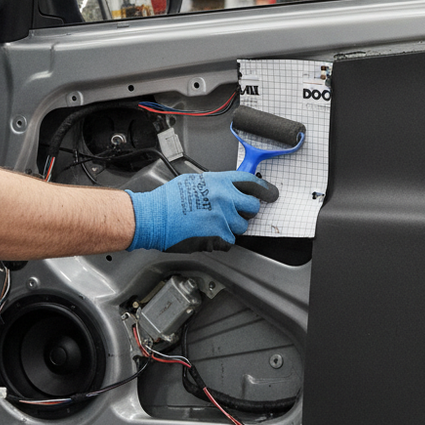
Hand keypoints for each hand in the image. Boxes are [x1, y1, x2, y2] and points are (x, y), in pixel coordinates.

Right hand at [126, 172, 275, 250]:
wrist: (153, 217)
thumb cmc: (167, 200)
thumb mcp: (194, 181)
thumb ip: (215, 184)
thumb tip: (228, 189)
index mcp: (219, 182)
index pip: (252, 183)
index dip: (265, 189)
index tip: (271, 194)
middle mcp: (224, 198)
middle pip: (253, 207)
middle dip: (246, 212)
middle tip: (234, 214)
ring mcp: (222, 218)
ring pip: (242, 227)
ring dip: (231, 228)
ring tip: (212, 225)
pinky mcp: (217, 236)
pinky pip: (230, 242)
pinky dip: (221, 242)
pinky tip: (207, 235)